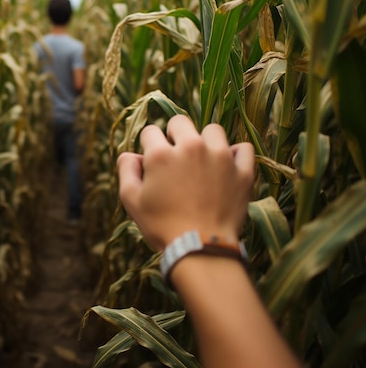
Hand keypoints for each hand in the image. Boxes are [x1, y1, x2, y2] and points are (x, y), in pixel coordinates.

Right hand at [117, 115, 254, 249]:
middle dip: (174, 134)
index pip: (150, 132)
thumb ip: (126, 171)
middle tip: (175, 156)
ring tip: (202, 161)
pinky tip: (226, 167)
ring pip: (212, 130)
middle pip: (180, 122)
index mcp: (162, 154)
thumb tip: (131, 155)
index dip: (148, 146)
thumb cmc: (162, 226)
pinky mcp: (242, 171)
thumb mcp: (131, 201)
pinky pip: (243, 148)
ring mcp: (220, 157)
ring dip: (205, 141)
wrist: (200, 248)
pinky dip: (235, 154)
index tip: (153, 161)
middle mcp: (191, 147)